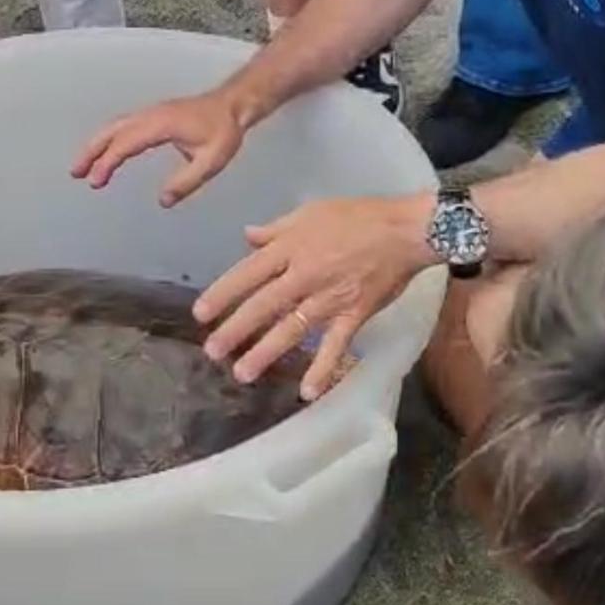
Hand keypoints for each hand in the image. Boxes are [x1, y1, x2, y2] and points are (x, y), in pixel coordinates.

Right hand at [72, 90, 246, 206]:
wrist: (233, 105)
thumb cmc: (224, 132)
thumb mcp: (211, 161)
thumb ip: (186, 182)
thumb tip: (162, 200)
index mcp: (161, 125)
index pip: (126, 143)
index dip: (108, 162)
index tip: (96, 182)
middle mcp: (150, 116)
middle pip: (112, 131)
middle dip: (91, 151)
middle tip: (75, 173)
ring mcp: (151, 113)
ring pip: (115, 126)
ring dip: (96, 144)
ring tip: (81, 167)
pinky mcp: (153, 115)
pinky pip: (123, 125)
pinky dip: (108, 138)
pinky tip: (105, 153)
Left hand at [194, 195, 431, 398]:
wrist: (404, 230)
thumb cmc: (358, 216)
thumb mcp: (311, 211)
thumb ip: (276, 228)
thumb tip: (247, 237)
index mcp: (291, 247)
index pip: (248, 273)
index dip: (223, 294)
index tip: (201, 314)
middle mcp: (304, 274)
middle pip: (263, 305)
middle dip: (235, 329)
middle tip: (212, 351)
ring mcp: (328, 297)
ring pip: (291, 328)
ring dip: (265, 352)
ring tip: (241, 373)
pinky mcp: (353, 314)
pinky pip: (334, 346)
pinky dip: (322, 369)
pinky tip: (306, 392)